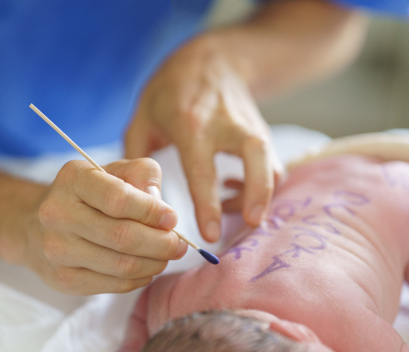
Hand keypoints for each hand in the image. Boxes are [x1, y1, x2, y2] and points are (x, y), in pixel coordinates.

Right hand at [4, 158, 186, 294]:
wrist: (37, 225)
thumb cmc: (88, 195)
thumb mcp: (114, 171)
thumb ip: (142, 175)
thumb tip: (161, 208)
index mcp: (73, 178)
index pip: (118, 199)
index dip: (152, 212)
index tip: (172, 218)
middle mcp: (57, 213)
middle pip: (123, 237)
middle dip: (161, 243)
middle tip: (178, 244)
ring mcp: (57, 249)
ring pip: (122, 266)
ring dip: (155, 263)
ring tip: (165, 256)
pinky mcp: (63, 279)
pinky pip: (114, 285)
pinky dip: (139, 278)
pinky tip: (145, 267)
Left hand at [125, 36, 282, 241]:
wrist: (211, 60)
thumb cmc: (170, 91)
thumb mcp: (142, 116)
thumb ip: (136, 159)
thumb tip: (139, 200)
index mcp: (191, 125)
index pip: (203, 170)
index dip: (207, 205)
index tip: (210, 235)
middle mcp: (226, 126)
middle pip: (256, 159)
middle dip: (258, 195)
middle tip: (250, 224)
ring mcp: (249, 128)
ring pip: (270, 164)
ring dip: (261, 195)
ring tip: (238, 214)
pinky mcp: (262, 134)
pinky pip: (271, 165)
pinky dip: (262, 185)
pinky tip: (237, 190)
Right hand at [288, 126, 408, 206]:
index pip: (364, 149)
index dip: (329, 157)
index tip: (297, 165)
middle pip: (355, 158)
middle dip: (322, 166)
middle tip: (289, 181)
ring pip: (363, 172)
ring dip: (336, 180)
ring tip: (307, 197)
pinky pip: (378, 186)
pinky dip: (357, 192)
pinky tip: (346, 210)